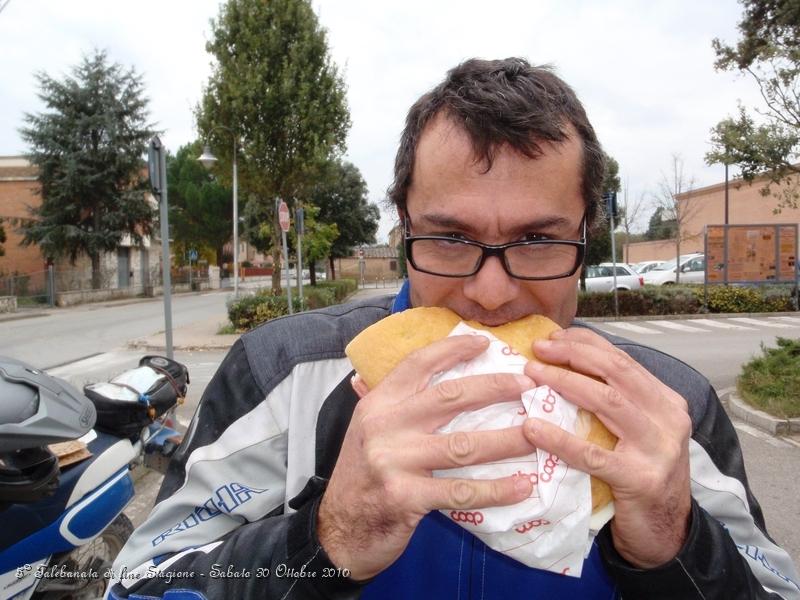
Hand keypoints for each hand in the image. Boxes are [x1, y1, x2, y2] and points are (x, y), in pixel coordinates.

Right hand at [318, 334, 536, 579]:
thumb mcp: (367, 430)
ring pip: (463, 445)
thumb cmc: (361, 475)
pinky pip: (461, 491)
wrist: (339, 529)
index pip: (418, 364)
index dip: (453, 350)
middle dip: (494, 388)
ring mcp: (395, 461)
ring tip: (538, 436)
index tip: (485, 344)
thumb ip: (388, 401)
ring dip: (506, 441)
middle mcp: (385, 425)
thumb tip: (410, 370)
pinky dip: (495, 490)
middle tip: (528, 386)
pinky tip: (522, 486)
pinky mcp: (407, 497)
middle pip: (449, 397)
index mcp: (378, 403)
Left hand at [523, 327, 691, 567]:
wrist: (666, 532)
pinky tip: (532, 429)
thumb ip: (614, 400)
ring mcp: (657, 449)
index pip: (622, 359)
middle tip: (538, 349)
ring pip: (606, 401)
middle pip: (615, 371)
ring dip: (564, 383)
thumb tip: (564, 364)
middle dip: (573, 354)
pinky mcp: (640, 479)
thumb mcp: (636, 431)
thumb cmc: (641, 475)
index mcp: (665, 401)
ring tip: (531, 375)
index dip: (585, 343)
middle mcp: (667, 418)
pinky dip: (560, 439)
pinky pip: (592, 454)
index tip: (552, 337)